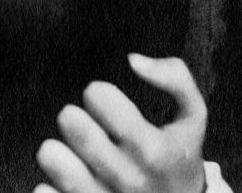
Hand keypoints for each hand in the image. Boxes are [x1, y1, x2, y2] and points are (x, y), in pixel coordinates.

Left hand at [34, 54, 206, 192]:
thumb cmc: (180, 157)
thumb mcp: (193, 116)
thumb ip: (175, 77)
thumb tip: (133, 60)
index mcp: (153, 149)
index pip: (102, 100)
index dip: (97, 92)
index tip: (101, 101)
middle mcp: (129, 179)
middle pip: (75, 126)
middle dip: (72, 116)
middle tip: (80, 123)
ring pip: (54, 161)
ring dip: (54, 150)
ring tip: (69, 152)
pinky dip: (47, 183)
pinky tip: (63, 180)